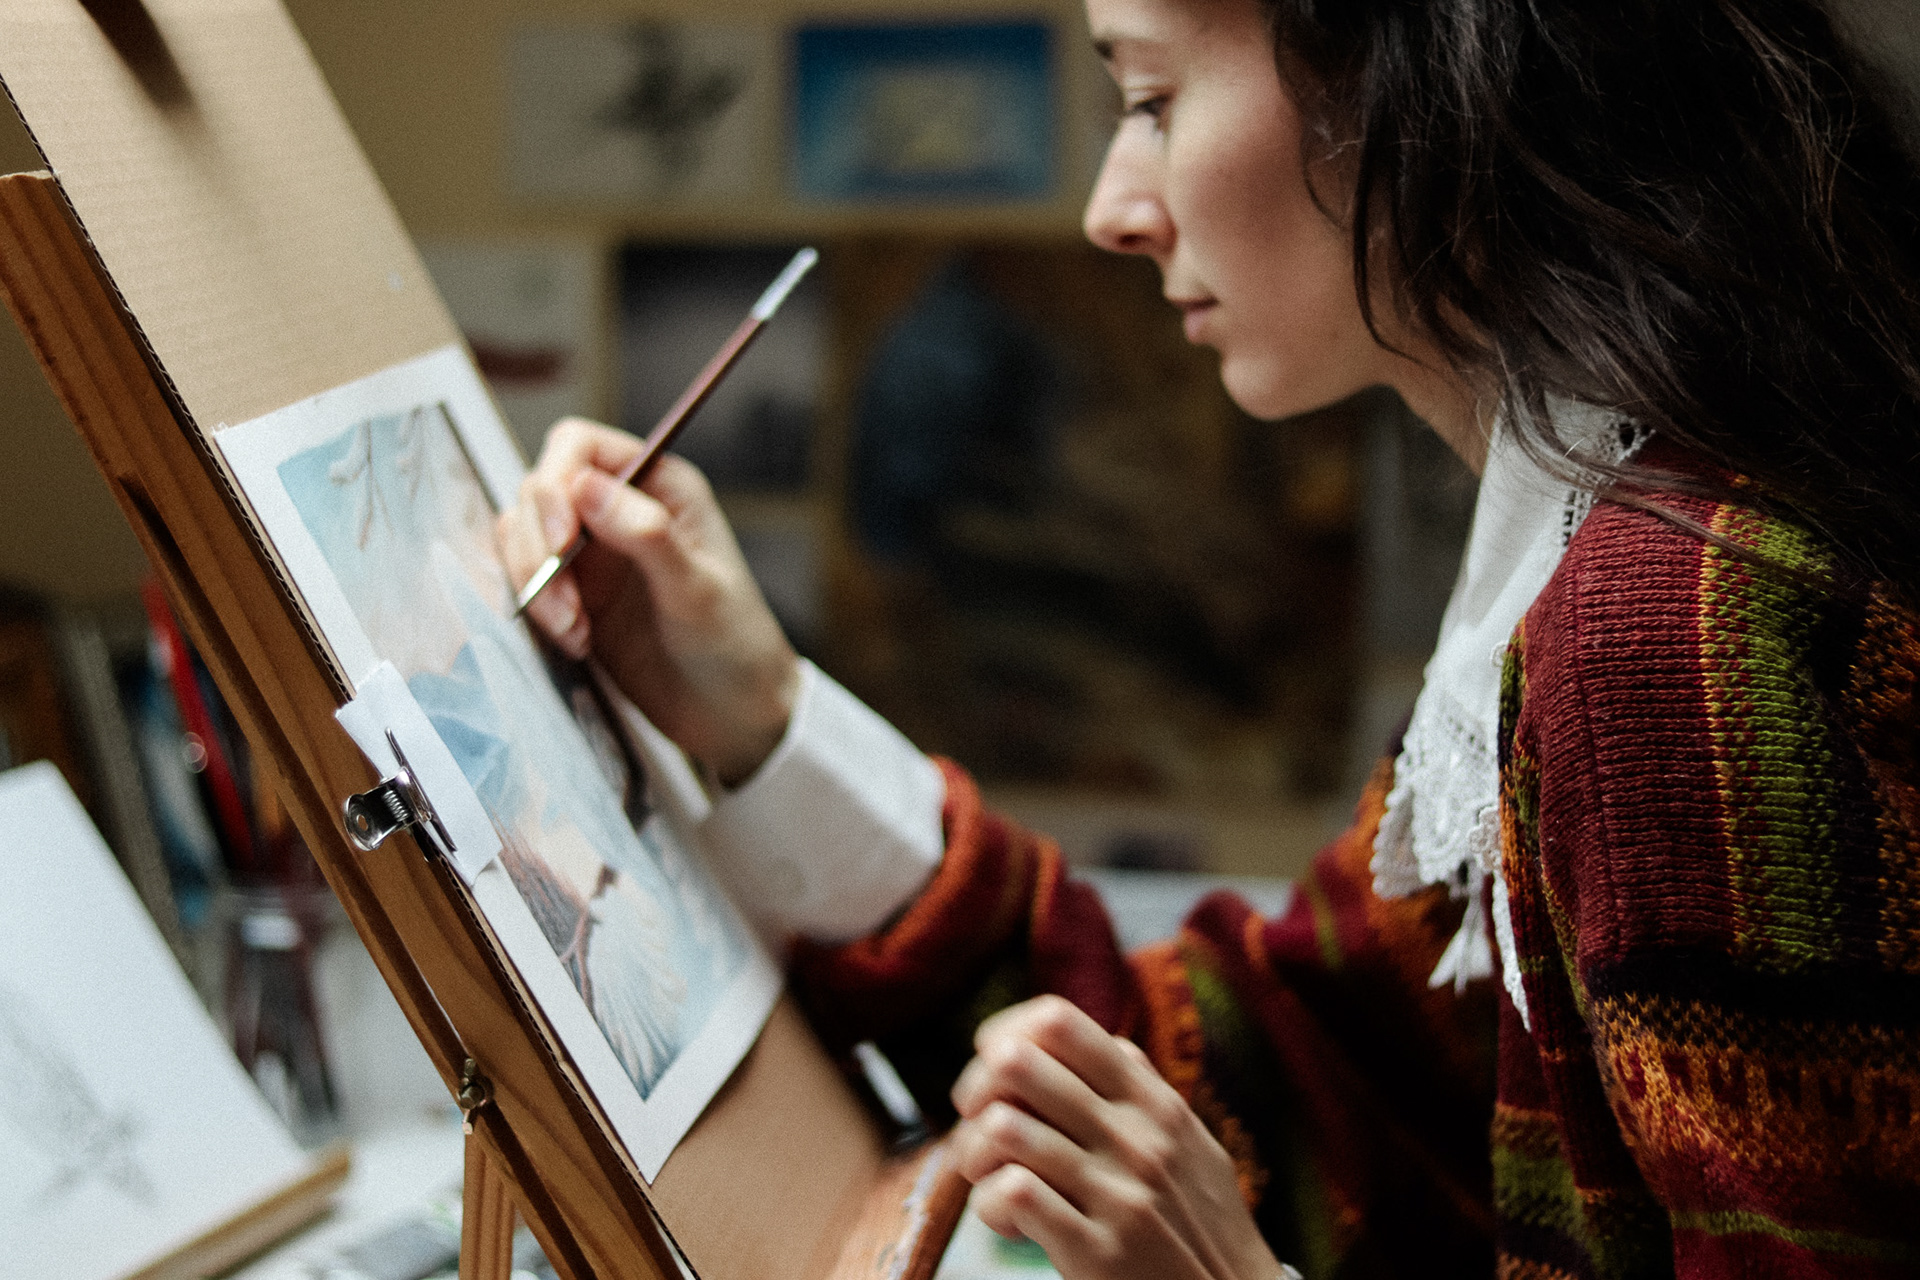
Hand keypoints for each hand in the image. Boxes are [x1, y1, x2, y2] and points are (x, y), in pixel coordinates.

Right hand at [496, 418, 799, 785]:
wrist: (733, 714)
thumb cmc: (734, 644)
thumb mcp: (697, 590)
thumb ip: (646, 535)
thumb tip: (584, 484)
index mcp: (659, 485)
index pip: (578, 447)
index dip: (555, 485)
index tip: (561, 542)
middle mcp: (620, 508)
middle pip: (540, 492)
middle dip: (539, 548)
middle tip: (566, 607)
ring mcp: (592, 552)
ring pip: (523, 537)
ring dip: (535, 583)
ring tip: (574, 632)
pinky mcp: (574, 594)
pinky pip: (527, 581)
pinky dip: (537, 609)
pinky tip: (576, 642)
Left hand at [949, 996, 1285, 1279]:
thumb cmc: (1199, 1222)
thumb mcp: (1185, 1140)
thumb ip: (1133, 1086)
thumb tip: (1067, 1034)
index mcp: (1152, 1100)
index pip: (1058, 1022)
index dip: (1005, 1035)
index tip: (993, 1070)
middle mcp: (1136, 1136)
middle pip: (1015, 1063)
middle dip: (975, 1091)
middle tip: (978, 1124)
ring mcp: (1118, 1193)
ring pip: (1003, 1127)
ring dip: (976, 1153)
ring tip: (989, 1177)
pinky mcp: (1097, 1250)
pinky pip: (1011, 1195)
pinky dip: (990, 1205)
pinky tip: (1010, 1222)